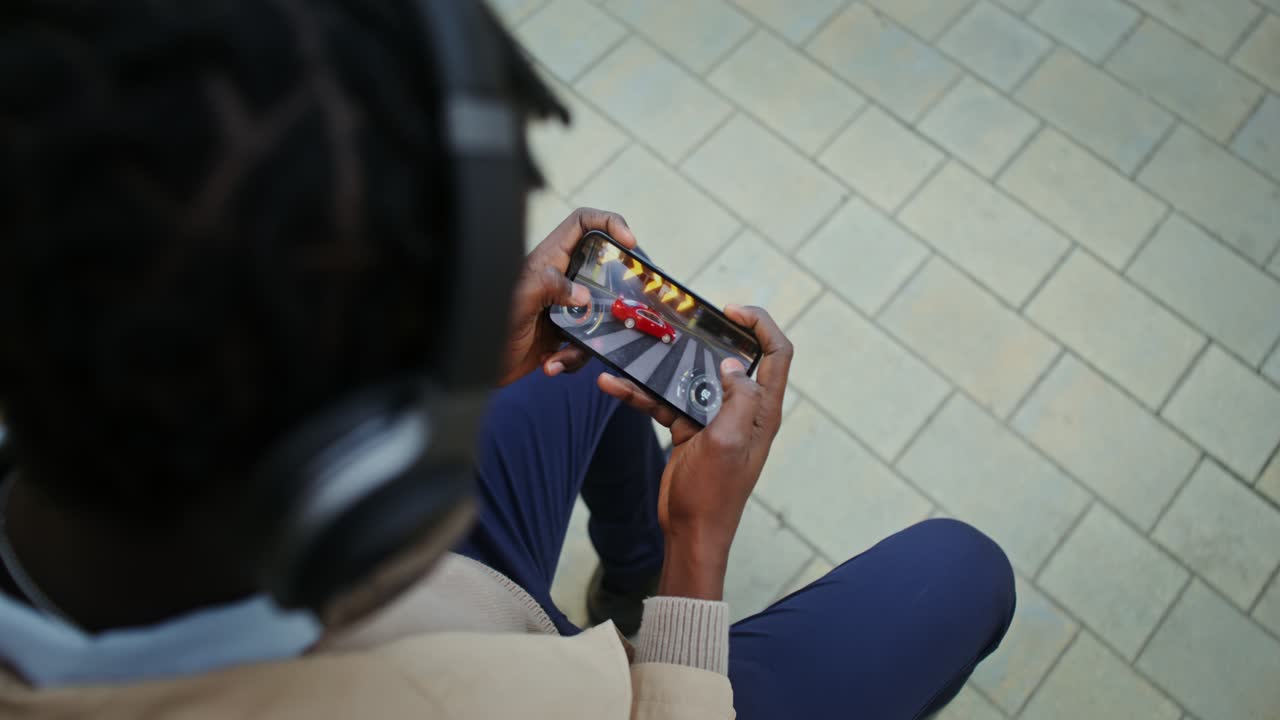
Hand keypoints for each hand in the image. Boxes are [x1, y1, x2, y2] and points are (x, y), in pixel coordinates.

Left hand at [496, 207, 637, 386]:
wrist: (475, 366)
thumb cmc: (487, 325)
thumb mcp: (520, 298)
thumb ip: (551, 287)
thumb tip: (585, 298)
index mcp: (549, 260)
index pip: (583, 224)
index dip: (608, 222)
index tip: (629, 241)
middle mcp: (560, 280)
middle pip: (601, 272)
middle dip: (613, 293)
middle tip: (620, 309)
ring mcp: (564, 308)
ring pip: (600, 315)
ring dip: (587, 340)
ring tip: (560, 354)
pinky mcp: (563, 336)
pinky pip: (585, 345)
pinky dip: (572, 359)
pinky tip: (550, 364)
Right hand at [597, 305, 793, 599]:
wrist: (691, 532)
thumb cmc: (715, 494)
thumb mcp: (727, 442)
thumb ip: (736, 400)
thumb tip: (734, 365)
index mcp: (762, 410)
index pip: (777, 354)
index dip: (762, 325)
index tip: (732, 311)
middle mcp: (742, 410)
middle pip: (734, 359)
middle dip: (708, 337)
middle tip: (682, 323)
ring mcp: (714, 419)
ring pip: (691, 378)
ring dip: (663, 367)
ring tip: (638, 351)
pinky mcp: (688, 430)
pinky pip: (664, 403)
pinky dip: (641, 394)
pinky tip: (614, 386)